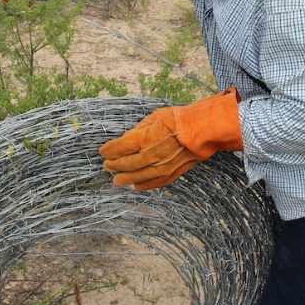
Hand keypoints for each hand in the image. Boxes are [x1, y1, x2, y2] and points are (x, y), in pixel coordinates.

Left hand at [100, 88, 241, 189]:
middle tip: (107, 167)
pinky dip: (144, 185)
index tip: (102, 151)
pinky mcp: (171, 172)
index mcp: (143, 139)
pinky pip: (154, 182)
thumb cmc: (178, 120)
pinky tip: (136, 186)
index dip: (109, 150)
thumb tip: (126, 139)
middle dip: (114, 165)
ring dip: (125, 179)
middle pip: (126, 164)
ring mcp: (161, 166)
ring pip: (138, 176)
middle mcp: (149, 155)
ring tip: (116, 181)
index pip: (119, 147)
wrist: (201, 131)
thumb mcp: (154, 118)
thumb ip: (138, 130)